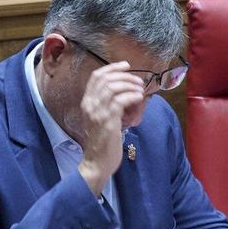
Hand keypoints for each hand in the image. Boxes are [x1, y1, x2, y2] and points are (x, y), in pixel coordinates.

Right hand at [75, 59, 147, 195]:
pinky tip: (139, 98)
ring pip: (113, 87)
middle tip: (138, 80)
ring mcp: (97, 113)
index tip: (126, 66)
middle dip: (125, 75)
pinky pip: (120, 101)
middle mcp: (89, 105)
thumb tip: (129, 93)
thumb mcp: (103, 119)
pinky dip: (132, 96)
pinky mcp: (108, 121)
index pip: (96, 77)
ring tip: (140, 90)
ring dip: (130, 85)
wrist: (97, 162)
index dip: (112, 68)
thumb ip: (110, 105)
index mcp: (87, 103)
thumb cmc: (104, 142)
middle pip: (105, 79)